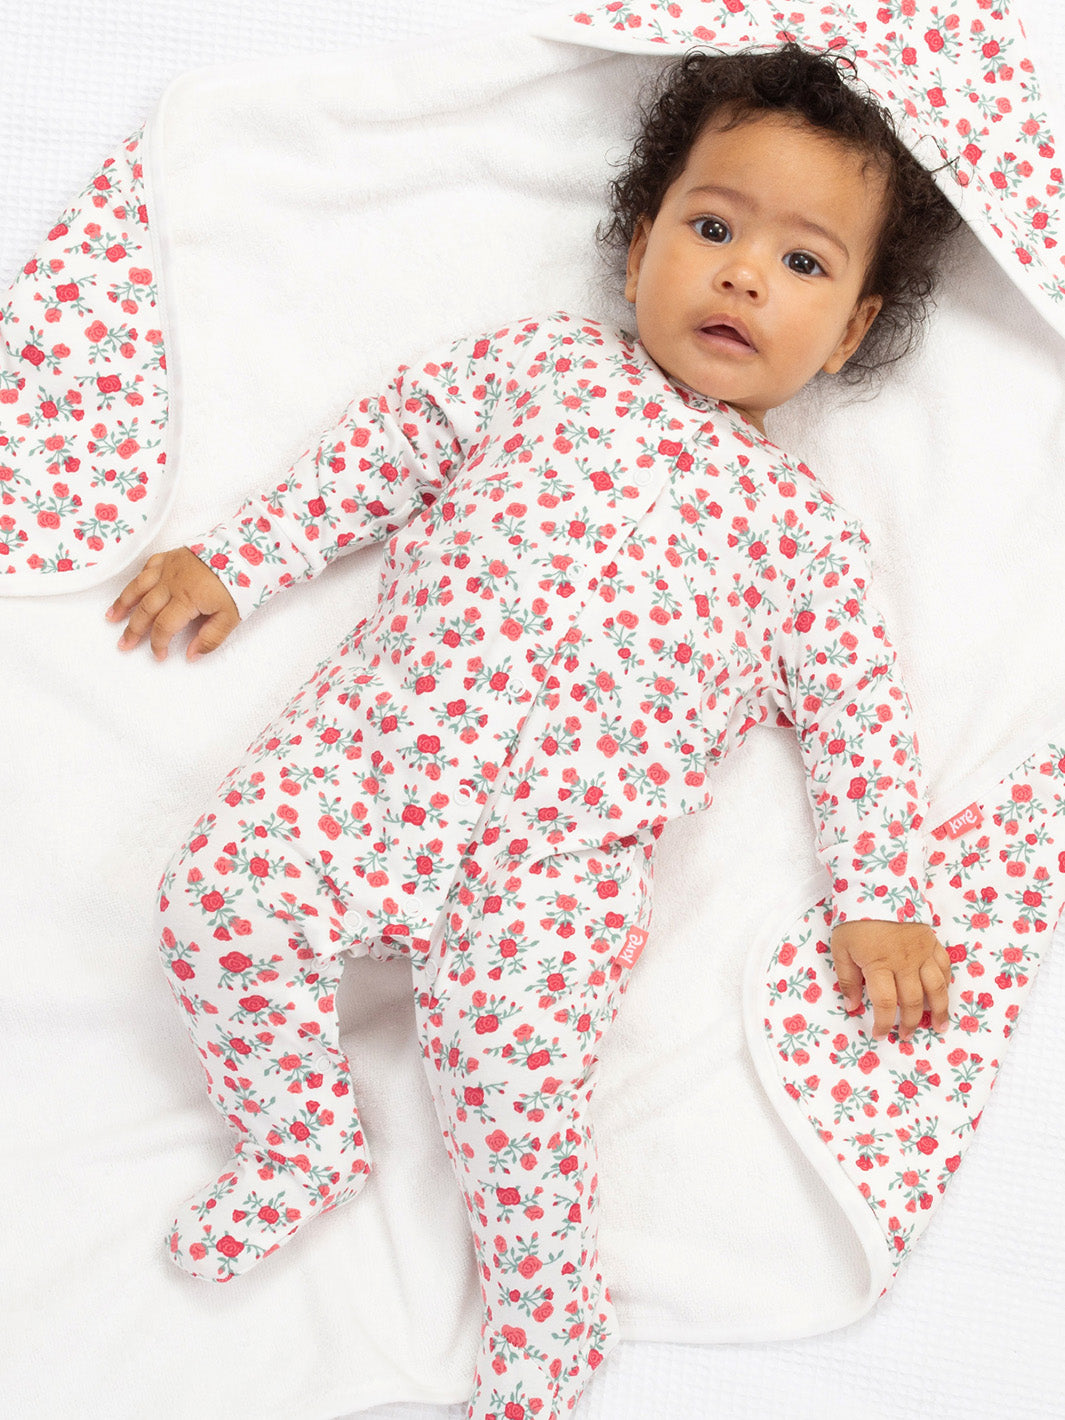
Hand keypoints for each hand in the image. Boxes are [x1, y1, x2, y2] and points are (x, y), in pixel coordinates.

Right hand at [105, 546, 239, 661]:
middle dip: (133, 629)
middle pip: (145, 609)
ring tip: (112, 617)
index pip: (163, 627)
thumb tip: (191, 656)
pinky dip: (139, 579)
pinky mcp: (172, 555)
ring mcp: (169, 567)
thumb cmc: (242, 583)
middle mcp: (171, 582)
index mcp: (186, 599)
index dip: (158, 644)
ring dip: (124, 603)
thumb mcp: (231, 617)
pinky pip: (149, 567)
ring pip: (139, 586)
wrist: (246, 550)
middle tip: (124, 644)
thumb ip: (210, 638)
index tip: (159, 656)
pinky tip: (133, 588)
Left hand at [831, 919, 952, 1040]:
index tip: (879, 1034)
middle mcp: (905, 962)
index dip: (884, 1023)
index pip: (886, 1003)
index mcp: (879, 964)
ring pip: (937, 987)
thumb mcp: (841, 948)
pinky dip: (946, 983)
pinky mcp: (932, 942)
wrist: (879, 886)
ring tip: (940, 1026)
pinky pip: (945, 967)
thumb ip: (847, 979)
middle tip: (906, 1035)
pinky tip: (944, 994)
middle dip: (911, 1023)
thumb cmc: (855, 919)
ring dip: (940, 1010)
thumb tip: (851, 1006)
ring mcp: (922, 952)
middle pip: (914, 1001)